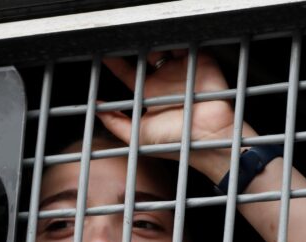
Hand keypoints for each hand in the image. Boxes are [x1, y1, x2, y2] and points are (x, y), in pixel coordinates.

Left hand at [98, 50, 255, 181]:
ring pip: (164, 47)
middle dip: (134, 46)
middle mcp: (164, 81)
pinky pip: (187, 45)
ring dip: (153, 40)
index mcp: (149, 94)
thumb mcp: (137, 137)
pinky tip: (164, 35)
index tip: (103, 54)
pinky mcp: (199, 63)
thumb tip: (96, 108)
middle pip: (144, 55)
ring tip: (141, 34)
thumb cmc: (175, 143)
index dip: (115, 63)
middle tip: (122, 38)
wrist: (208, 139)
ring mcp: (181, 70)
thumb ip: (116, 123)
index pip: (127, 73)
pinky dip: (177, 38)